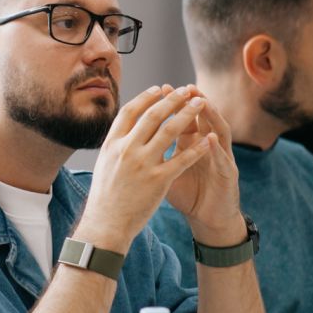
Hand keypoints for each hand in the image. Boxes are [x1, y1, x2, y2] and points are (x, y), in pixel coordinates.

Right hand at [75, 85, 211, 253]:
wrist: (106, 223)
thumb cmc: (105, 195)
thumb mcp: (105, 163)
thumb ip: (116, 144)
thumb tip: (125, 127)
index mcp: (112, 143)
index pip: (131, 111)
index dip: (146, 97)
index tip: (160, 89)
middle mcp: (126, 150)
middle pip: (153, 115)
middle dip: (172, 99)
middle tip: (186, 91)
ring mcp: (143, 164)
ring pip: (170, 131)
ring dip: (188, 114)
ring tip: (200, 104)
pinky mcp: (158, 180)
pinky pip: (182, 159)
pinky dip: (196, 148)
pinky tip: (207, 140)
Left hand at [162, 85, 244, 246]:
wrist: (207, 219)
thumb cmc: (187, 195)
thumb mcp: (165, 172)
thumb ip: (153, 155)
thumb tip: (127, 142)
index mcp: (191, 144)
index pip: (182, 118)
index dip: (172, 104)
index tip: (160, 89)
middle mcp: (208, 146)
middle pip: (202, 118)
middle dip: (191, 102)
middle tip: (183, 87)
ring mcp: (221, 158)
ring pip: (218, 130)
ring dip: (210, 115)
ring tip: (201, 101)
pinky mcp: (229, 174)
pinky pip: (223, 158)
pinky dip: (215, 148)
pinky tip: (208, 137)